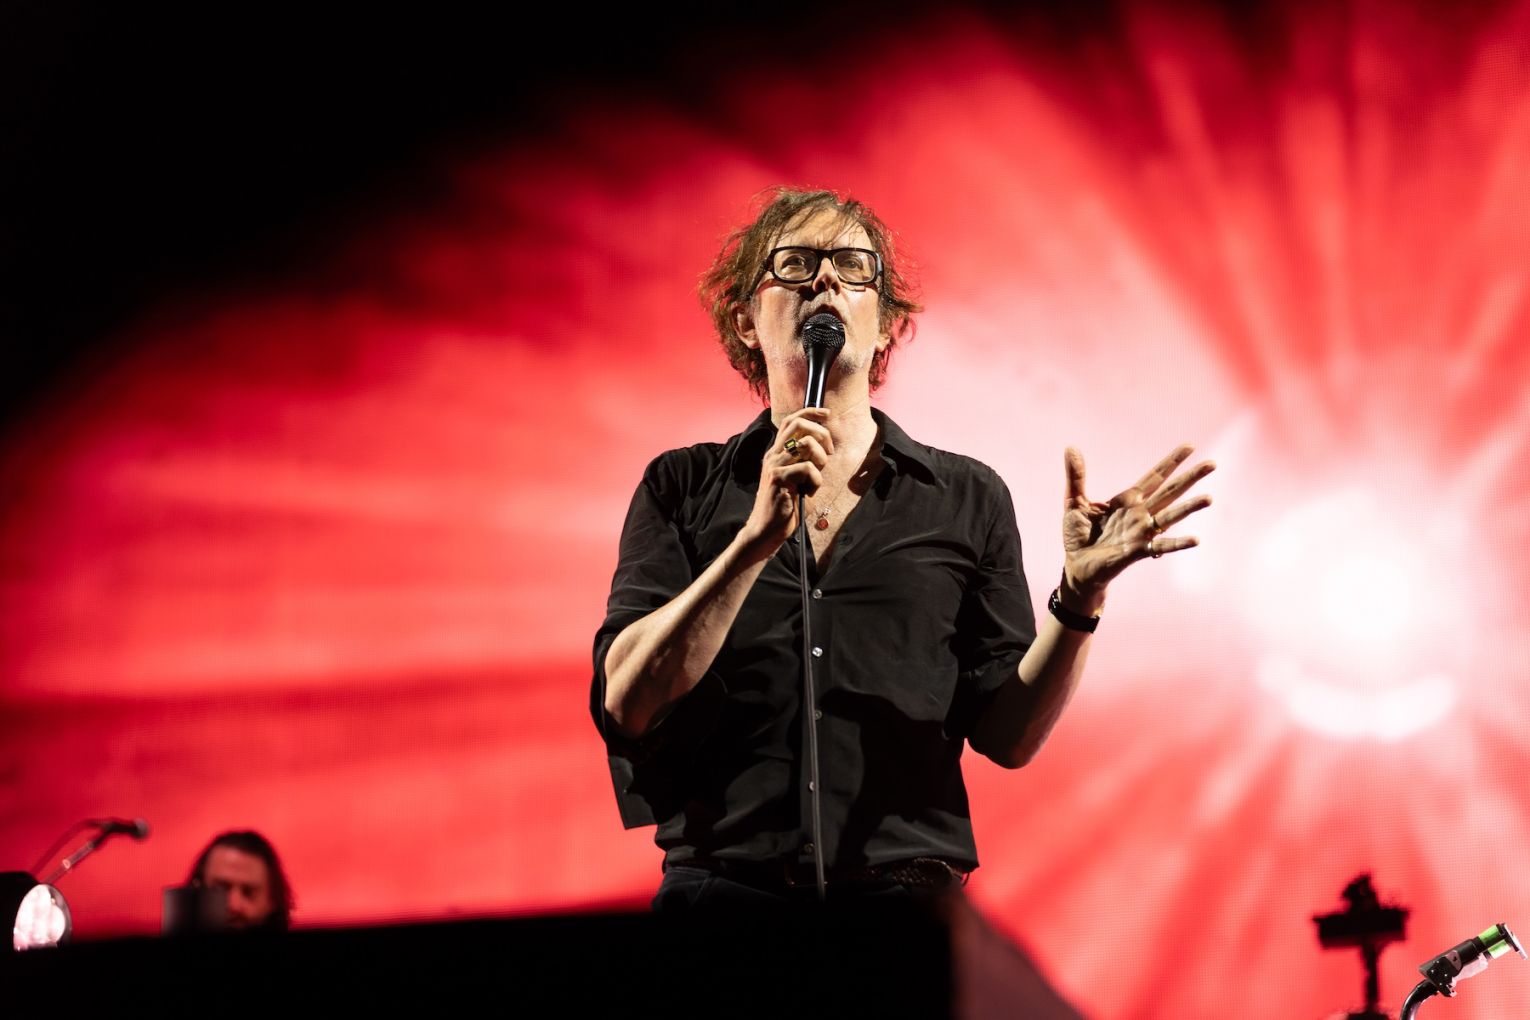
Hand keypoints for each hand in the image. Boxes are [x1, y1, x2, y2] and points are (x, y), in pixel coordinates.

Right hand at [740, 407, 833, 557]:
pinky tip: (809, 492)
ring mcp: (774, 465)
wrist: (767, 528)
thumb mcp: (798, 477)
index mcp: (777, 451)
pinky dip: (816, 481)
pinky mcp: (778, 478)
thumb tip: (824, 444)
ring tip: (816, 478)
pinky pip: (808, 468)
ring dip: (821, 461)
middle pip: (798, 424)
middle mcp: (773, 454)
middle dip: (821, 433)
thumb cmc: (786, 505)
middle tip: (829, 452)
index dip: (810, 412)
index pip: (791, 420)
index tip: (827, 414)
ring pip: (806, 445)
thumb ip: (806, 459)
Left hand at [1059, 444, 1213, 609]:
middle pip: (1170, 491)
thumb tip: (1071, 448)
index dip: (1171, 462)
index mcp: (1128, 500)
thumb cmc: (1079, 536)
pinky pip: (1161, 546)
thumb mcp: (1074, 501)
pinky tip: (1195, 539)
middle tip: (1212, 464)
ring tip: (1209, 498)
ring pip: (1171, 516)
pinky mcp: (1137, 551)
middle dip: (1190, 478)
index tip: (1190, 446)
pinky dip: (1178, 543)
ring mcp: (1141, 532)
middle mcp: (1140, 514)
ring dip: (1190, 508)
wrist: (1076, 566)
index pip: (1155, 476)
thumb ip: (1076, 476)